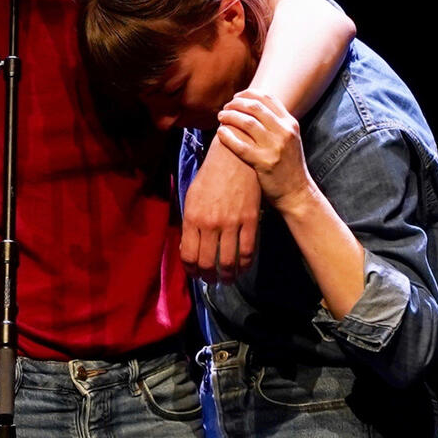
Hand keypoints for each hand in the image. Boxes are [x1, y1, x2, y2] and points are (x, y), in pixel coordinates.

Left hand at [181, 135, 261, 281]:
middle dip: (207, 277)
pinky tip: (242, 268)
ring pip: (227, 262)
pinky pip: (248, 251)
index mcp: (192, 218)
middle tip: (210, 280)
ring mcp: (231, 223)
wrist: (234, 157)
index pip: (188, 255)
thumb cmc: (210, 176)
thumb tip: (188, 248)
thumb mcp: (191, 197)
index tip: (195, 273)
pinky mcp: (250, 220)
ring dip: (226, 276)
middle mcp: (210, 224)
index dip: (191, 270)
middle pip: (206, 263)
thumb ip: (189, 223)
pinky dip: (245, 265)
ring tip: (226, 279)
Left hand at [216, 88, 312, 211]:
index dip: (248, 94)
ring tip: (220, 117)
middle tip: (225, 107)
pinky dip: (227, 136)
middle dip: (236, 104)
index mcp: (290, 124)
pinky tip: (220, 133)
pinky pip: (240, 145)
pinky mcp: (264, 162)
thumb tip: (255, 109)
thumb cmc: (289, 166)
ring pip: (247, 122)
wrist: (297, 192)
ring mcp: (274, 147)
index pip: (268, 98)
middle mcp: (284, 132)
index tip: (236, 97)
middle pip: (255, 107)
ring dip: (229, 116)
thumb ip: (276, 124)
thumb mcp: (289, 140)